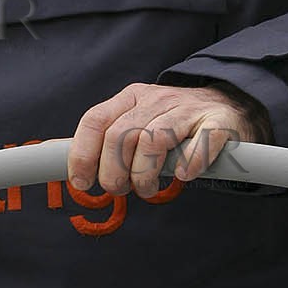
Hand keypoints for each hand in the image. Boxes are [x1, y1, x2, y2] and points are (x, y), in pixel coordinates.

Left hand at [68, 82, 271, 199]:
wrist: (230, 105)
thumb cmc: (174, 122)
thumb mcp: (137, 120)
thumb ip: (103, 138)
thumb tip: (57, 156)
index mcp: (131, 98)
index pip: (95, 120)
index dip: (82, 154)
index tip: (80, 182)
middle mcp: (157, 99)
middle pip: (121, 135)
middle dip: (114, 172)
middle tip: (121, 190)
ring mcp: (188, 109)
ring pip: (154, 141)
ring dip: (145, 175)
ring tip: (148, 188)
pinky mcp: (218, 123)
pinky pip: (199, 144)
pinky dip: (189, 164)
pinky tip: (183, 175)